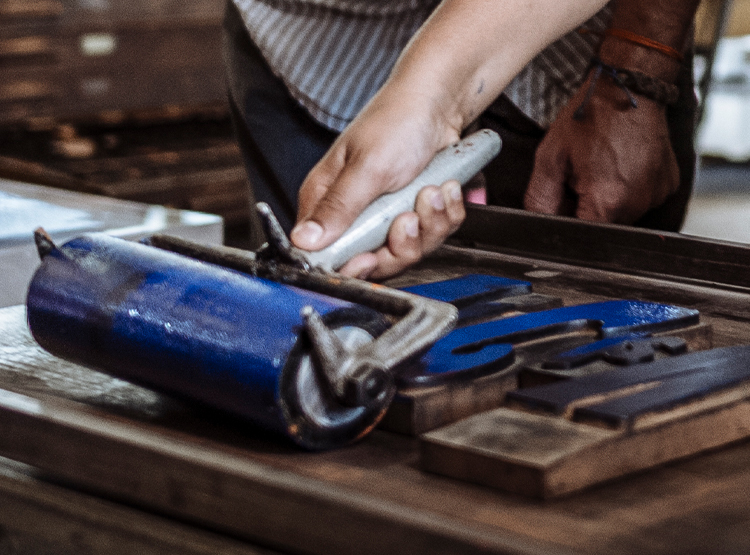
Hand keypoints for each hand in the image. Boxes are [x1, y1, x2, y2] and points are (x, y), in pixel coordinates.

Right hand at [290, 88, 463, 278]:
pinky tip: (443, 188)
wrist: (438, 104)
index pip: (328, 256)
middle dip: (402, 243)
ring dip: (429, 223)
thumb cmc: (396, 122)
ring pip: (408, 251)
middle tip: (409, 216)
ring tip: (432, 190)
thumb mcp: (366, 168)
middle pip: (375, 262)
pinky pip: (433, 236)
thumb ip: (337, 208)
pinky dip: (445, 215)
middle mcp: (354, 215)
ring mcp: (386, 218)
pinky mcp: (414, 215)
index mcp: (327, 203)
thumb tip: (304, 241)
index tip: (371, 257)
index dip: (353, 265)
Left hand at [524, 75, 679, 223]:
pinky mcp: (667, 187)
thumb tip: (536, 223)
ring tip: (601, 166)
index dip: (567, 220)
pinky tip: (619, 165)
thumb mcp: (550, 158)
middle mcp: (637, 205)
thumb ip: (539, 199)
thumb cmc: (590, 118)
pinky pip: (639, 201)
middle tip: (580, 174)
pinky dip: (626, 190)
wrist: (628, 87)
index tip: (564, 198)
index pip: (580, 235)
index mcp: (607, 202)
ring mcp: (655, 196)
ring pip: (620, 216)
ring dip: (606, 200)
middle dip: (585, 209)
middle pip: (602, 228)